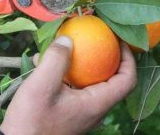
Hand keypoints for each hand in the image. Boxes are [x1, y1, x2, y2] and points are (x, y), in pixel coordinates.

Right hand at [0, 36, 136, 134]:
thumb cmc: (31, 120)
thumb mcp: (42, 85)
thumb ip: (56, 59)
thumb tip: (67, 39)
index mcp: (96, 104)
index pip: (126, 80)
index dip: (128, 59)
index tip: (118, 40)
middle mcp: (93, 110)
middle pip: (110, 80)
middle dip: (104, 56)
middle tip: (94, 38)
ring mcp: (80, 113)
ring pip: (89, 83)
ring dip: (80, 64)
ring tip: (64, 47)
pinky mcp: (67, 113)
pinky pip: (73, 89)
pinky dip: (64, 74)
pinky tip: (43, 63)